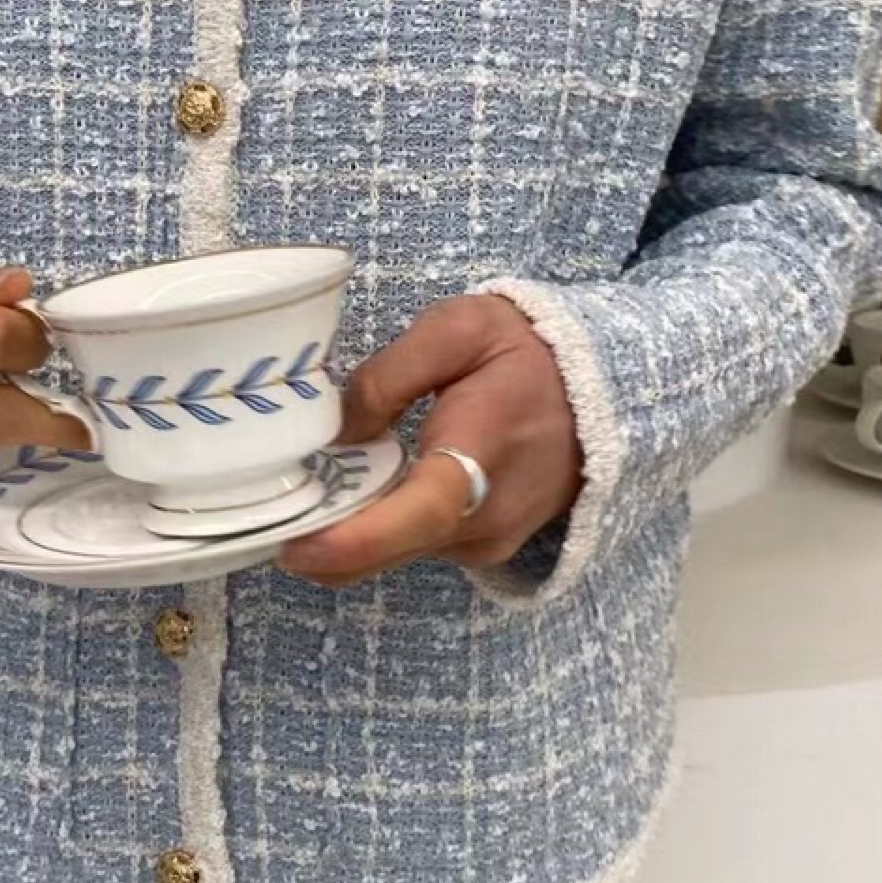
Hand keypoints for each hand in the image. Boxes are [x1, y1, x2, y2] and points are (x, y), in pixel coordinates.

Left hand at [279, 294, 582, 586]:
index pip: (409, 519)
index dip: (346, 543)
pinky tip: (370, 483)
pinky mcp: (484, 546)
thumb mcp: (458, 330)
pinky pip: (416, 544)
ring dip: (352, 529)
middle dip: (322, 539)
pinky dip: (382, 525)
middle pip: (384, 551)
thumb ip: (389, 375)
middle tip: (272, 505)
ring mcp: (485, 542)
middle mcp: (481, 522)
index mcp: (477, 462)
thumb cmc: (529, 352)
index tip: (291, 547)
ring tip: (322, 479)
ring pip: (395, 552)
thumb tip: (338, 432)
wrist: (609, 387)